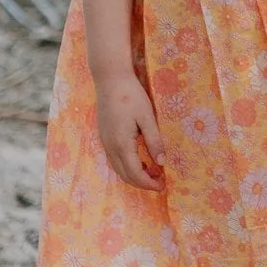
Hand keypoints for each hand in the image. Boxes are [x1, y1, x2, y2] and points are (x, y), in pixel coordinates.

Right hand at [95, 75, 165, 191]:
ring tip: (152, 171)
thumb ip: (154, 140)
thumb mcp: (147, 117)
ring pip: (118, 168)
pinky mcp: (104, 136)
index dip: (148, 183)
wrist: (110, 80)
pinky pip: (114, 159)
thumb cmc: (131, 95)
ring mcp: (105, 142)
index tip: (162, 186)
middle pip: (125, 175)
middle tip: (160, 181)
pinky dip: (127, 165)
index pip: (134, 173)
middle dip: (142, 182)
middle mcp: (110, 147)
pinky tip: (139, 159)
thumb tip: (162, 163)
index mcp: (121, 144)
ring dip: (134, 174)